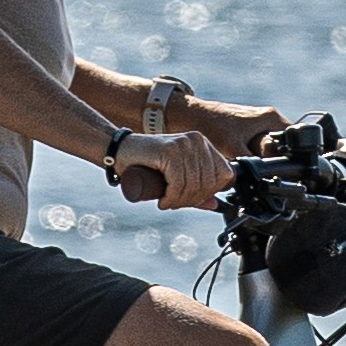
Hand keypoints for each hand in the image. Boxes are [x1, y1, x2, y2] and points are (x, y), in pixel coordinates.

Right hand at [105, 128, 221, 206]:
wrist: (120, 151)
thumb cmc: (147, 165)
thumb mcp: (177, 178)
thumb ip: (197, 189)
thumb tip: (215, 204)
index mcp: (204, 144)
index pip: (226, 175)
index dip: (211, 193)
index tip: (193, 200)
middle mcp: (197, 141)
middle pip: (210, 182)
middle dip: (193, 200)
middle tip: (175, 204)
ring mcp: (183, 143)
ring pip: (194, 184)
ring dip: (180, 201)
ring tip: (167, 202)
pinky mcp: (169, 149)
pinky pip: (178, 182)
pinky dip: (171, 197)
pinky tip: (163, 200)